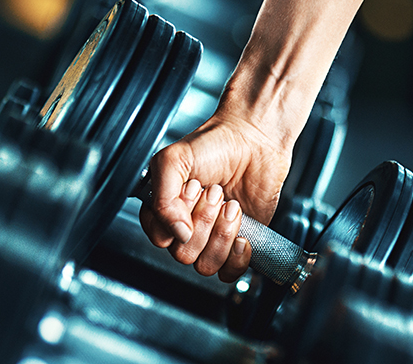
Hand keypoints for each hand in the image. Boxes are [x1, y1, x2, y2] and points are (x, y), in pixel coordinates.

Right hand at [139, 109, 291, 281]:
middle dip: (203, 221)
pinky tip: (242, 233)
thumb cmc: (215, 144)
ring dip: (221, 234)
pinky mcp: (237, 242)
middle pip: (183, 254)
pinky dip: (236, 258)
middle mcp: (186, 226)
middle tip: (215, 192)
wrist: (254, 140)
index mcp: (165, 209)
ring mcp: (212, 237)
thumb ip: (162, 198)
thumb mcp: (174, 160)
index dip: (176, 219)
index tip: (191, 189)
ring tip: (231, 205)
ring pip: (206, 264)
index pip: (158, 237)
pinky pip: (229, 272)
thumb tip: (177, 233)